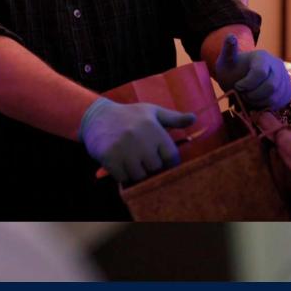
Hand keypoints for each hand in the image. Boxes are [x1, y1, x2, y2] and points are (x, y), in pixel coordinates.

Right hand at [79, 98, 195, 185]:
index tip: (159, 158)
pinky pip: (123, 178)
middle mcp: (140, 138)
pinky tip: (118, 161)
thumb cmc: (128, 115)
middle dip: (149, 165)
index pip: (171, 157)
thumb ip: (173, 118)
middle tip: (140, 155)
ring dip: (135, 171)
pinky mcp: (110, 157)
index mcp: (154, 128)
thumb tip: (194, 118)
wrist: (96, 116)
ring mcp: (124, 149)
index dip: (167, 161)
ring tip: (129, 158)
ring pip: (139, 175)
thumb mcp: (151, 112)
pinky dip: (122, 174)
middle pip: (155, 167)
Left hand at [213, 34, 290, 110]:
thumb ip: (229, 50)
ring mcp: (284, 78)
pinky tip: (256, 100)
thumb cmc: (233, 70)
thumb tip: (230, 36)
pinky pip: (279, 103)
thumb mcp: (226, 60)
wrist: (241, 79)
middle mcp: (277, 65)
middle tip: (242, 94)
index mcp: (263, 56)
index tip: (237, 86)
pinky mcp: (287, 91)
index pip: (260, 73)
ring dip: (258, 101)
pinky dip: (265, 105)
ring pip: (275, 97)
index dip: (247, 84)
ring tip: (248, 97)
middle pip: (270, 86)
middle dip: (252, 94)